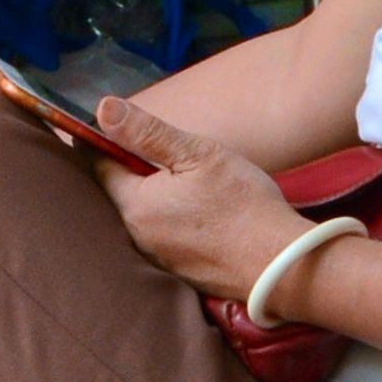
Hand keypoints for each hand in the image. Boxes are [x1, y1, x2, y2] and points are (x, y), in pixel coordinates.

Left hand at [95, 100, 303, 303]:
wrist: (283, 267)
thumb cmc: (243, 205)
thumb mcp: (197, 154)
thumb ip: (146, 132)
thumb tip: (103, 109)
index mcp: (135, 206)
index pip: (98, 165)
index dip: (102, 140)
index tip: (111, 123)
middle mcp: (138, 237)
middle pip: (120, 190)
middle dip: (131, 166)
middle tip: (160, 148)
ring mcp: (159, 258)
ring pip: (144, 213)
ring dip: (155, 193)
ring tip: (186, 179)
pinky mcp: (181, 271)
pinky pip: (165, 235)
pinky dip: (173, 217)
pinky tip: (200, 210)